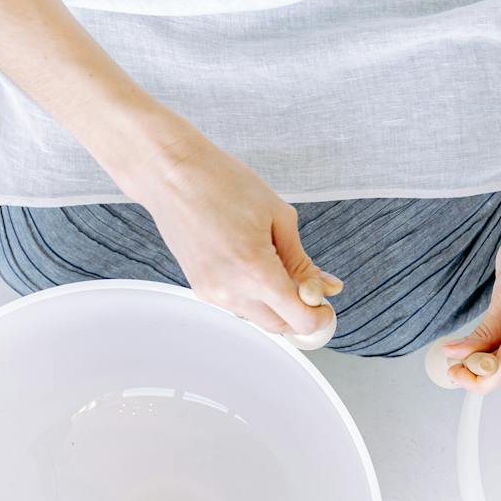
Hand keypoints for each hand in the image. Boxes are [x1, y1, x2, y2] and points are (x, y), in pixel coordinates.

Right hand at [115, 118, 340, 337]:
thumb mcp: (279, 216)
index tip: (326, 305)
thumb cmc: (223, 183)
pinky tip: (249, 262)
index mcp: (255, 270)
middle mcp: (231, 290)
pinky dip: (253, 295)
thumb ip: (302, 261)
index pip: (300, 320)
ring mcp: (212, 293)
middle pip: (280, 326)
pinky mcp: (200, 288)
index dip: (320, 316)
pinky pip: (237, 305)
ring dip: (275, 304)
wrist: (173, 174)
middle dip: (299, 311)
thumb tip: (327, 288)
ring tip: (273, 262)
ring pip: (258, 317)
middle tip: (306, 283)